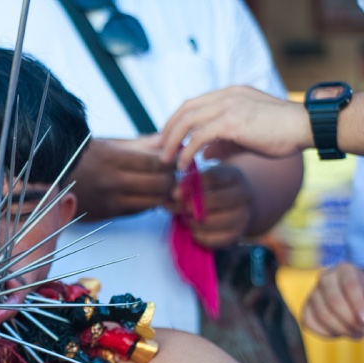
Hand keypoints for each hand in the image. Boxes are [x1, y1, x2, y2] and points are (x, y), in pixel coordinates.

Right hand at [70, 136, 175, 220]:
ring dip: (163, 194)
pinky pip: (138, 211)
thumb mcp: (104, 144)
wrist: (48, 182)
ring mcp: (109, 201)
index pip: (154, 162)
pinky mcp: (107, 214)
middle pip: (158, 184)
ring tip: (162, 184)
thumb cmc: (77, 158)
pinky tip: (147, 194)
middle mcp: (111, 182)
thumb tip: (165, 142)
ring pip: (152, 202)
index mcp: (110, 158)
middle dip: (171, 178)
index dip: (170, 161)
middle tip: (173, 172)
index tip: (174, 157)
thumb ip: (137, 144)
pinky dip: (148, 203)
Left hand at [159, 86, 312, 170]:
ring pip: (187, 121)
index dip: (175, 122)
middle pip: (184, 110)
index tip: (165, 141)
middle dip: (167, 131)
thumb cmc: (281, 133)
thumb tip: (204, 153)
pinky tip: (183, 164)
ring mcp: (228, 105)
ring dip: (172, 142)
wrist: (307, 127)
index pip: (192, 104)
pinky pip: (198, 136)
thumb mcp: (245, 137)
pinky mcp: (232, 120)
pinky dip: (186, 151)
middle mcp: (226, 96)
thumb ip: (222, 142)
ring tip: (166, 161)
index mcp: (229, 95)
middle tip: (158, 152)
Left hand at [167, 164, 252, 248]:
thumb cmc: (214, 189)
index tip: (173, 194)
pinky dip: (198, 236)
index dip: (189, 185)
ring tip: (183, 219)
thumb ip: (190, 181)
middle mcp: (243, 195)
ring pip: (211, 221)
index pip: (212, 178)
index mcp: (234, 176)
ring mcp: (242, 217)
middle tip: (172, 208)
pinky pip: (213, 239)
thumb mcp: (206, 179)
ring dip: (191, 221)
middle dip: (188, 206)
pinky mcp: (236, 236)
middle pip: (213, 200)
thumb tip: (174, 194)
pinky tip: (192, 230)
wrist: (237, 207)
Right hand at [301, 262, 363, 337]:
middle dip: (350, 321)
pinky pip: (311, 324)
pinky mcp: (305, 309)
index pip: (349, 284)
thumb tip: (362, 317)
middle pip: (334, 301)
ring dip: (342, 329)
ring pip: (323, 315)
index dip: (358, 303)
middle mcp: (326, 278)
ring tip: (356, 332)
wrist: (355, 302)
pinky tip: (340, 332)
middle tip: (362, 330)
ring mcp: (313, 294)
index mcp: (345, 270)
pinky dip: (327, 333)